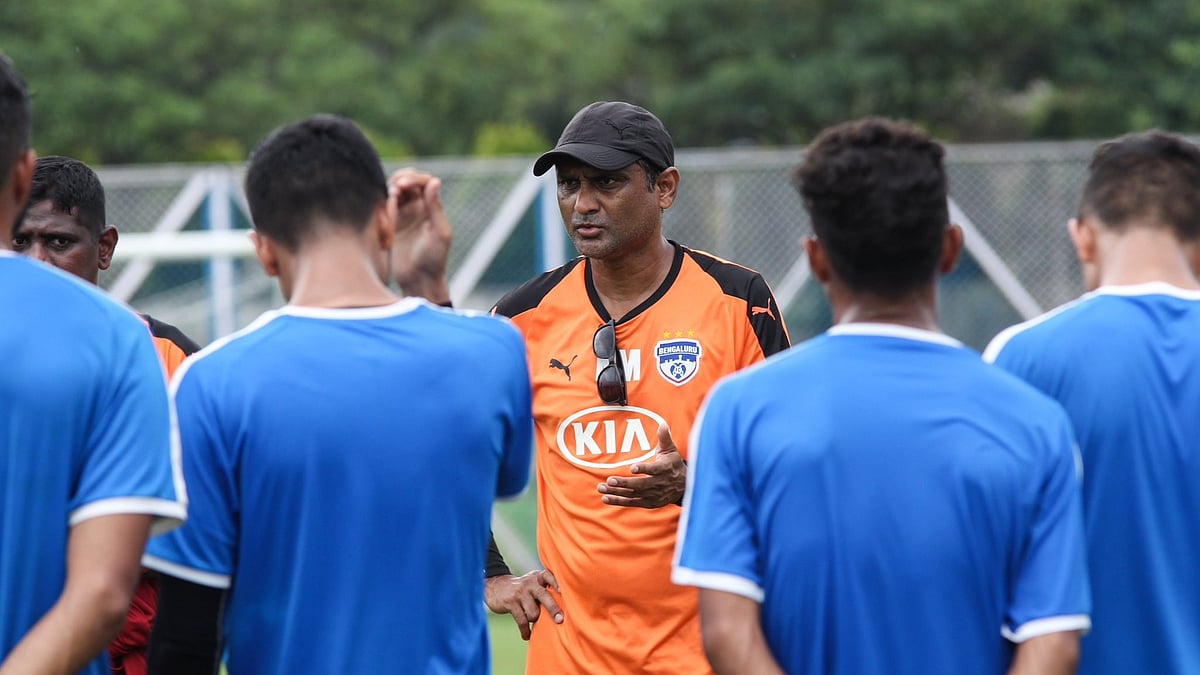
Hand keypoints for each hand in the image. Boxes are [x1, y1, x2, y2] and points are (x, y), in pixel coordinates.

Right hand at [387, 168, 452, 303]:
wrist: (419, 280)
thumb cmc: (435, 259)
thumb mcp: (439, 232)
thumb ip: (435, 207)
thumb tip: (434, 180)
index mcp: (432, 206)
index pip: (423, 180)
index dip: (413, 177)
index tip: (403, 184)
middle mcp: (417, 207)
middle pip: (405, 181)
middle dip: (398, 181)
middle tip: (393, 191)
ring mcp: (402, 215)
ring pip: (391, 192)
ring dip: (388, 194)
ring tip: (390, 208)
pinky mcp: (389, 225)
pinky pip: (382, 208)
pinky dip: (381, 207)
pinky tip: (383, 217)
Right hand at [483, 570, 563, 640]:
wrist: (495, 587)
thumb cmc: (522, 589)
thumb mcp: (532, 583)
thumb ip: (545, 590)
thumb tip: (563, 610)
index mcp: (537, 577)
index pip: (549, 576)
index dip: (557, 583)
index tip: (564, 592)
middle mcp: (529, 583)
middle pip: (544, 596)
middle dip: (553, 609)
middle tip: (560, 620)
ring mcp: (519, 592)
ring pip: (533, 612)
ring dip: (534, 620)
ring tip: (532, 620)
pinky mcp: (510, 602)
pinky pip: (521, 621)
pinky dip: (525, 631)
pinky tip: (527, 635)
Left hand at [597, 425, 685, 507]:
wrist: (684, 487)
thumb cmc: (673, 464)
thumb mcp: (671, 450)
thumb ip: (664, 438)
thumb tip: (663, 424)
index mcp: (664, 469)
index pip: (654, 469)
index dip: (643, 469)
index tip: (632, 468)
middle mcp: (658, 484)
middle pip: (640, 484)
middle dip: (624, 483)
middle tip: (609, 480)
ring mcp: (653, 495)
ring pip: (633, 494)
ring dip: (616, 492)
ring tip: (601, 488)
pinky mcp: (648, 503)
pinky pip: (631, 502)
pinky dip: (619, 501)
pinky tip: (606, 498)